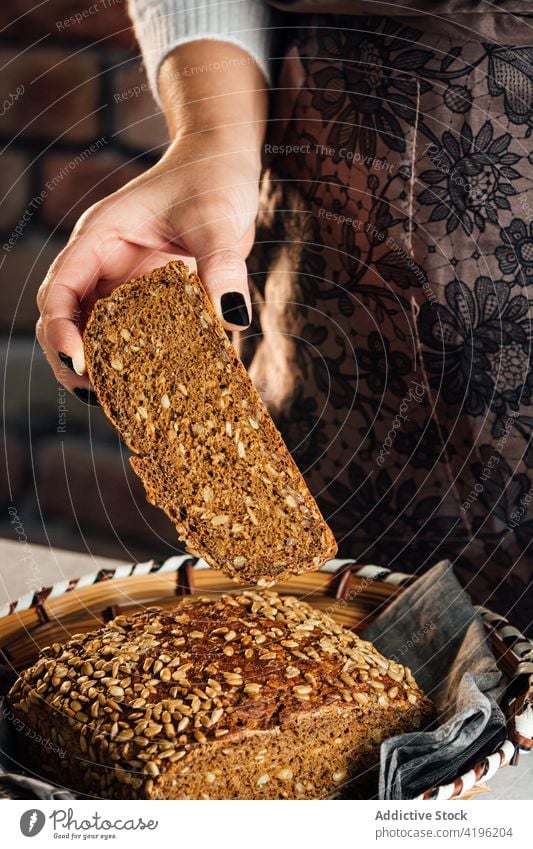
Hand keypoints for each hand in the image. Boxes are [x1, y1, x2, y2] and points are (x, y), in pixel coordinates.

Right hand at [36, 40, 266, 394]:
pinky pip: (135, 334)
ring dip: (104, 364)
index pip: (61, 287)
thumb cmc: (212, 177)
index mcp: (100, 238)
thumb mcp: (217, 218)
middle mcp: (105, 264)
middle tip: (94, 394)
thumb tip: (232, 318)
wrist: (224, 165)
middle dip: (73, 358)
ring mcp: (126, 282)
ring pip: (98, 332)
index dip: (60, 327)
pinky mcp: (150, 297)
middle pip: (67, 319)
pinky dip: (139, 359)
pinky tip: (156, 386)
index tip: (78, 360)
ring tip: (120, 401)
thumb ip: (222, 266)